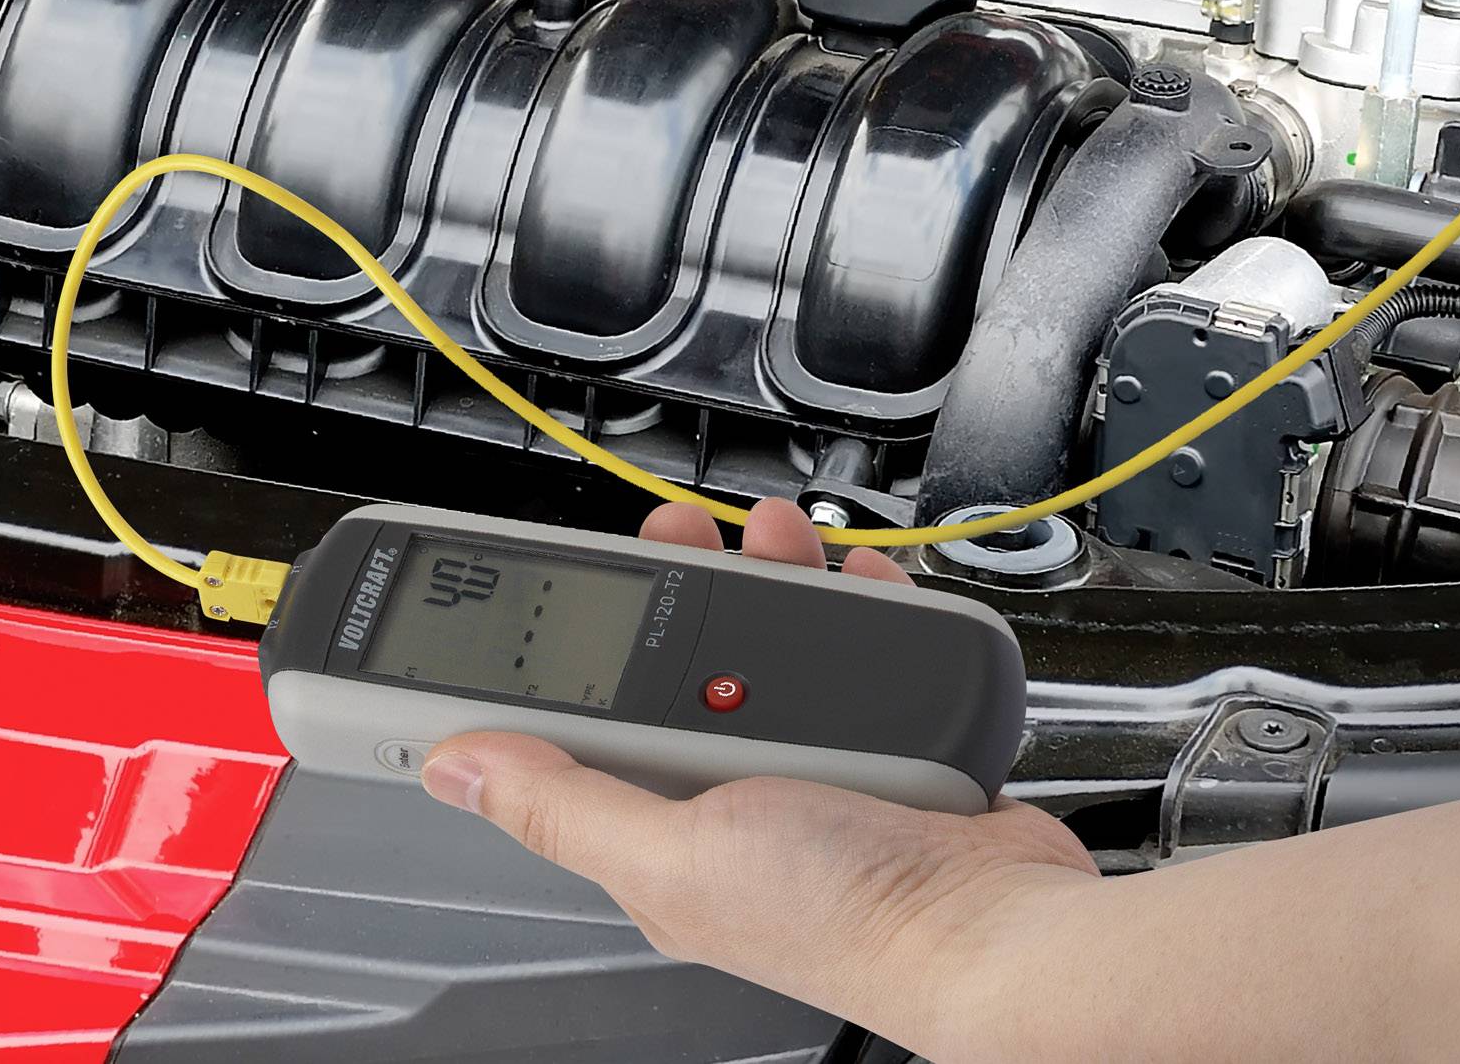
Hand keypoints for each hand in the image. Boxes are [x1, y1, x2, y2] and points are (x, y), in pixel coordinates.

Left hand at [418, 498, 1095, 1053]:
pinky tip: (852, 580)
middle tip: (680, 535)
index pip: (576, 726)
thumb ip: (566, 804)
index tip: (538, 579)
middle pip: (673, 656)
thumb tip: (455, 768)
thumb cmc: (849, 916)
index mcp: (660, 828)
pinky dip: (854, 599)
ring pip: (762, 636)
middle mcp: (729, 791)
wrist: (1003, 924)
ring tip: (775, 540)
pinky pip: (853, 643)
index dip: (551, 649)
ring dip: (766, 574)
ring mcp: (808, 759)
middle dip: (674, 582)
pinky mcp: (881, 735)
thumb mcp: (676, 854)